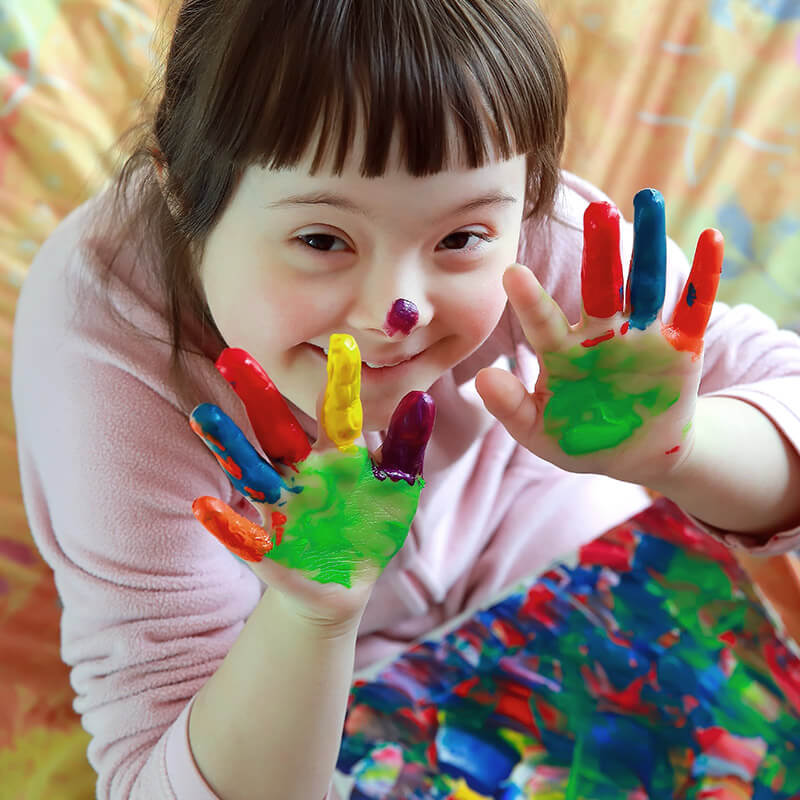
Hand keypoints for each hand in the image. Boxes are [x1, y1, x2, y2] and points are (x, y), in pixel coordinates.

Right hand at [189, 335, 434, 625]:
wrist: (346, 583)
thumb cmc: (372, 527)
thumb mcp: (397, 487)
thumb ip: (406, 446)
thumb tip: (420, 397)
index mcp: (335, 456)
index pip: (335, 412)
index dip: (339, 381)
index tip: (341, 341)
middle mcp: (301, 472)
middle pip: (277, 430)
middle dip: (257, 396)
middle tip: (233, 354)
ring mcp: (281, 508)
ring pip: (252, 472)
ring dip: (229, 445)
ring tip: (204, 414)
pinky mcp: (267, 549)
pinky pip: (243, 535)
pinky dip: (225, 524)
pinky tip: (204, 508)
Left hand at [476, 189, 722, 486]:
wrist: (633, 454)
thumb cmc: (578, 438)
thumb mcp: (540, 431)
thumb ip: (512, 408)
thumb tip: (481, 379)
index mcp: (562, 353)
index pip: (544, 323)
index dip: (530, 301)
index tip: (512, 273)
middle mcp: (600, 334)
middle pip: (599, 287)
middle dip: (599, 251)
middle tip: (596, 211)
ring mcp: (641, 337)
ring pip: (645, 285)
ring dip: (648, 247)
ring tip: (648, 201)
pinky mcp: (680, 346)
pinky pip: (693, 308)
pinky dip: (704, 276)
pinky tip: (712, 239)